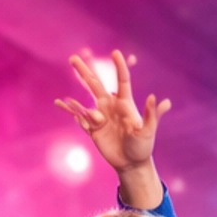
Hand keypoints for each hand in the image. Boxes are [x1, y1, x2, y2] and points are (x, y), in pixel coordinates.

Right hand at [57, 49, 170, 178]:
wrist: (132, 164)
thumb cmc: (143, 147)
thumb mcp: (148, 131)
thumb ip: (151, 115)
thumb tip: (157, 98)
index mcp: (125, 104)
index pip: (122, 81)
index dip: (119, 67)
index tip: (115, 52)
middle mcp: (110, 106)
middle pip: (96, 84)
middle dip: (86, 71)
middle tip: (74, 58)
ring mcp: (100, 116)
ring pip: (85, 98)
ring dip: (76, 87)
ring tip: (66, 79)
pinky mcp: (92, 129)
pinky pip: (79, 117)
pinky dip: (69, 110)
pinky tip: (59, 103)